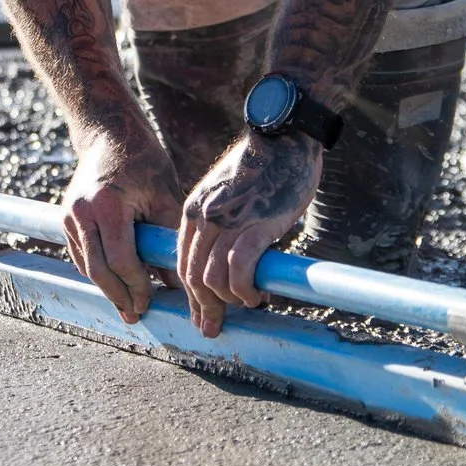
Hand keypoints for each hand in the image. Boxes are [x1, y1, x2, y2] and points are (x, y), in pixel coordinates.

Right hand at [60, 130, 181, 323]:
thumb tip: (178, 282)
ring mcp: (68, 215)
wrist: (108, 134)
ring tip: (126, 305)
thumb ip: (168, 239)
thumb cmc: (142, 161)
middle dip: (119, 296)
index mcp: (107, 206)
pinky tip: (113, 283)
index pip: (120, 260)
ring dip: (106, 288)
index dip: (137, 286)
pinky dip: (96, 271)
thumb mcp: (164, 195)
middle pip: (98, 270)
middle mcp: (81, 212)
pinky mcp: (64, 217)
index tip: (151, 300)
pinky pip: (80, 254)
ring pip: (86, 265)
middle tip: (136, 314)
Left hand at [176, 131, 322, 338]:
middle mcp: (203, 217)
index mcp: (193, 210)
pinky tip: (256, 295)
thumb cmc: (263, 167)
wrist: (284, 137)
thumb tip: (226, 260)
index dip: (189, 294)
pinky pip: (238, 270)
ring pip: (211, 278)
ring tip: (246, 303)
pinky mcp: (254, 225)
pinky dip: (244, 290)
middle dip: (202, 308)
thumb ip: (219, 222)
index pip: (182, 262)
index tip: (199, 313)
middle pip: (192, 276)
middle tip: (213, 327)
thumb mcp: (226, 194)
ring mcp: (227, 221)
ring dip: (228, 301)